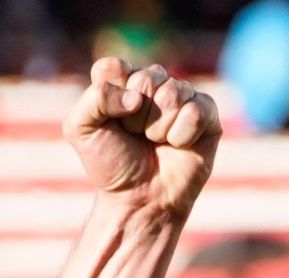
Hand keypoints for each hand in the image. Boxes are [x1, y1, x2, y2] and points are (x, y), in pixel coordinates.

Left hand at [64, 59, 218, 226]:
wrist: (139, 200)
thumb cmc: (112, 165)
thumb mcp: (81, 131)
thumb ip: (94, 98)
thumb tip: (136, 96)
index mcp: (122, 82)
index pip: (114, 67)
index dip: (113, 94)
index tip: (113, 120)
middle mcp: (153, 84)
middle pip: (146, 79)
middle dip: (137, 116)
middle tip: (136, 136)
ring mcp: (181, 96)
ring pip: (174, 93)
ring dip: (159, 127)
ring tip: (156, 142)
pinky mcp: (206, 112)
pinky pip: (197, 110)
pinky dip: (182, 135)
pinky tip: (177, 146)